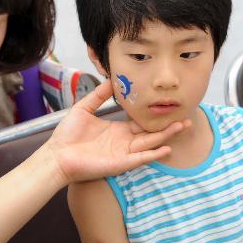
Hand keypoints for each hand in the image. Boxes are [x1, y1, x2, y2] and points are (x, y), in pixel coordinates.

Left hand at [47, 81, 189, 183]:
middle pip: (151, 132)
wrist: (56, 155)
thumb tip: (110, 80)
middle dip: (168, 125)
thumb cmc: (66, 136)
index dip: (154, 115)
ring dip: (167, 135)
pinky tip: (167, 148)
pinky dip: (154, 153)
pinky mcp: (120, 163)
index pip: (141, 121)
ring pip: (151, 143)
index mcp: (117, 130)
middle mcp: (124, 141)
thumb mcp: (84, 109)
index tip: (168, 105)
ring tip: (183, 125)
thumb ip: (98, 96)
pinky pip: (141, 158)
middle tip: (186, 117)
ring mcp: (124, 153)